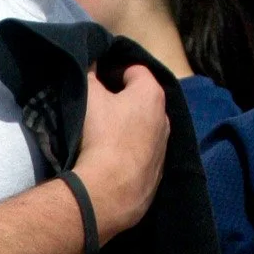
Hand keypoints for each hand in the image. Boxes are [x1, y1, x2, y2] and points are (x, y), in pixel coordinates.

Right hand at [73, 64, 168, 245]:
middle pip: (143, 100)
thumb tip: (91, 64)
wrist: (109, 190)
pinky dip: (132, 154)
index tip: (99, 83)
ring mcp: (164, 148)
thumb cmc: (100, 135)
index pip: (134, 70)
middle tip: (100, 110)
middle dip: (125, 102)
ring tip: (106, 139)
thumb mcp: (88, 97)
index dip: (114, 73)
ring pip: (145, 129)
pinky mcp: (158, 174)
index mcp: (151, 94)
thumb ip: (89, 75)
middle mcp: (165, 118)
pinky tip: (114, 162)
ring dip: (130, 129)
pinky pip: (144, 155)